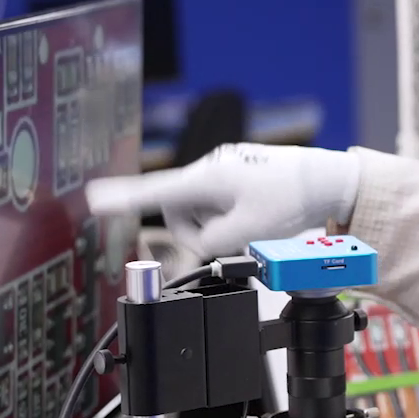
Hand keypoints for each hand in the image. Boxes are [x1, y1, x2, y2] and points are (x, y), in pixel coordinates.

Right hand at [84, 144, 359, 259]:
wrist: (325, 179)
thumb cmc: (291, 197)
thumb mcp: (248, 232)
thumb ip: (212, 244)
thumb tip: (197, 247)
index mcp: (206, 179)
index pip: (154, 192)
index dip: (122, 199)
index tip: (93, 199)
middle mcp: (209, 170)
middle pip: (180, 212)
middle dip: (200, 232)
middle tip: (234, 237)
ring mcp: (222, 171)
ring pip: (201, 211)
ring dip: (218, 226)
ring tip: (252, 224)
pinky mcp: (235, 176)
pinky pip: (218, 204)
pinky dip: (230, 217)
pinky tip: (257, 215)